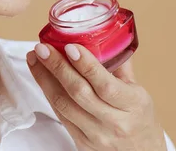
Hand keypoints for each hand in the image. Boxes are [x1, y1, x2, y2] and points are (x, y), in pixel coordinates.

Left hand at [27, 43, 166, 150]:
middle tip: (42, 48)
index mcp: (133, 105)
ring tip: (34, 58)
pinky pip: (59, 114)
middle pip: (78, 92)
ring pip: (63, 104)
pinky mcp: (81, 142)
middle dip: (56, 67)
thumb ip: (119, 65)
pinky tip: (41, 76)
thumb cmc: (140, 120)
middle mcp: (114, 122)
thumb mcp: (139, 92)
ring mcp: (96, 134)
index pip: (105, 84)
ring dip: (44, 78)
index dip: (85, 64)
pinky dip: (47, 92)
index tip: (69, 46)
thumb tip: (103, 35)